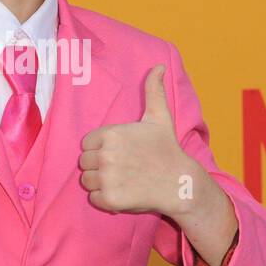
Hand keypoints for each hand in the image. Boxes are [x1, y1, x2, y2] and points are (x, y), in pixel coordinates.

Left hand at [78, 64, 194, 214]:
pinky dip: (105, 200)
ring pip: (87, 181)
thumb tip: (159, 65)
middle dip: (99, 166)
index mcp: (111, 134)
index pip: (87, 144)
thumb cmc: (167, 149)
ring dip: (100, 183)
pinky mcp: (110, 199)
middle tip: (123, 168)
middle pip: (84, 163)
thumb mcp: (159, 117)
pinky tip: (123, 193)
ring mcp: (107, 178)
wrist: (180, 182)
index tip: (120, 153)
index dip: (100, 149)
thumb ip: (153, 90)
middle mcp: (106, 156)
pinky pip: (94, 199)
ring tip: (123, 180)